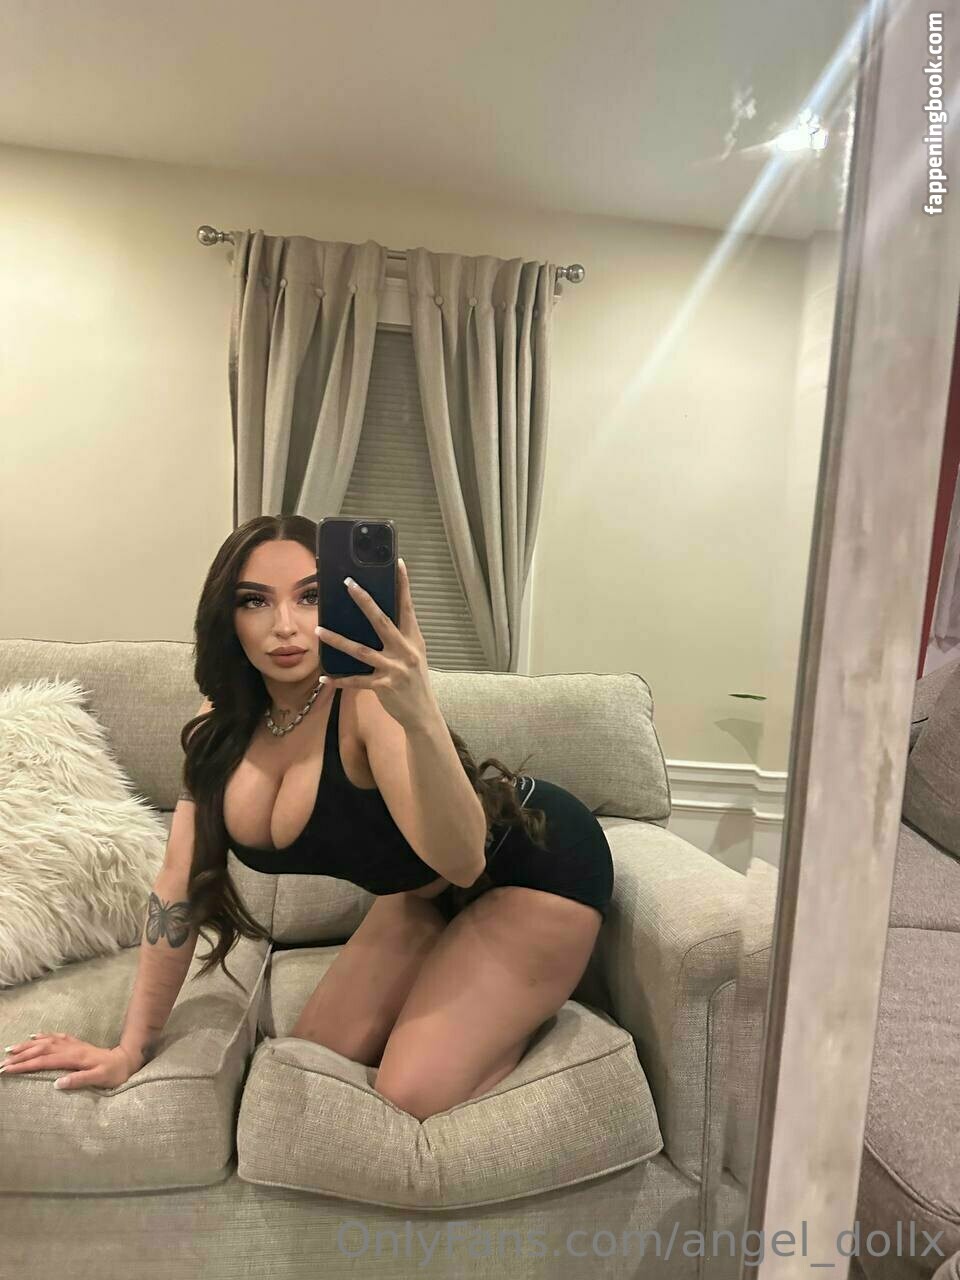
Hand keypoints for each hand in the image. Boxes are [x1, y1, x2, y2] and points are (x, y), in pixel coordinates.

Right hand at [0, 1035, 137, 1089]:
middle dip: (21, 1056)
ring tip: (11, 1049)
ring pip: (46, 1042)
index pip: (45, 1061)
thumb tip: (57, 1084)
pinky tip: (35, 1036)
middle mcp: (71, 1048)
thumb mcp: (100, 1079)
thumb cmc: (114, 1073)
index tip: (8, 1069)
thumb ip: (79, 1080)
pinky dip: (44, 1036)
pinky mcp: (76, 1044)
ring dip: (28, 1045)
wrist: (127, 1060)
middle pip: (42, 1049)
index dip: (25, 1065)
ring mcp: (73, 1044)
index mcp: (75, 1058)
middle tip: (2, 1062)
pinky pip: (56, 1037)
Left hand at [315, 557, 437, 731]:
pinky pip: (356, 681)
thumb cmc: (415, 681)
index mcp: (413, 639)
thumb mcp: (414, 654)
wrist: (423, 713)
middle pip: (382, 621)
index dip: (403, 585)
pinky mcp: (384, 686)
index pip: (407, 607)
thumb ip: (399, 636)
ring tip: (319, 628)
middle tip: (348, 583)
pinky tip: (323, 677)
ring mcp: (395, 669)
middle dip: (364, 601)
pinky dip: (339, 680)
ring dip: (338, 639)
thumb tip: (376, 616)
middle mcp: (406, 650)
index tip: (398, 563)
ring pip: (361, 650)